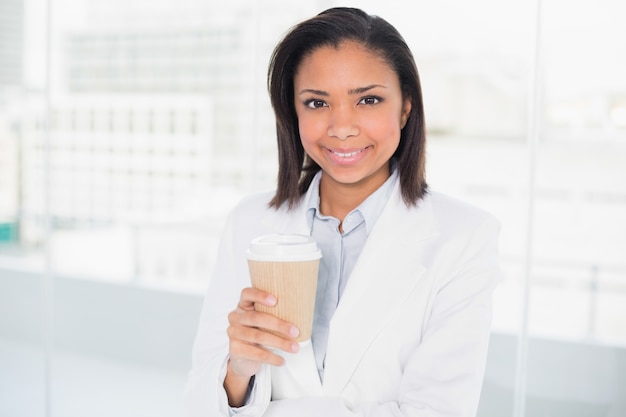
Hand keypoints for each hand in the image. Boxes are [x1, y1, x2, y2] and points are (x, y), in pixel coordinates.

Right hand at [224, 287, 299, 405]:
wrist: (242, 358)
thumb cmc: (257, 333)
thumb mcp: (262, 322)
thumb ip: (273, 315)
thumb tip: (301, 315)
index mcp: (243, 306)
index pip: (247, 294)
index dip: (260, 296)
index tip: (275, 300)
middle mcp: (235, 317)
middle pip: (256, 318)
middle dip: (278, 325)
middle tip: (295, 331)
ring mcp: (233, 334)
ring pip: (258, 337)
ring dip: (279, 343)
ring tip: (294, 347)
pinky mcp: (235, 350)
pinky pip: (256, 354)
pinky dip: (272, 357)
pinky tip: (282, 360)